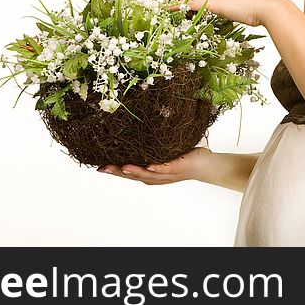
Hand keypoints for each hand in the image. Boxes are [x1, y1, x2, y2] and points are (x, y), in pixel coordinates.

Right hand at [97, 147, 212, 184]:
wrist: (206, 165)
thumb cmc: (183, 156)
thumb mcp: (162, 151)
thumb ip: (149, 146)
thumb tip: (137, 128)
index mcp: (149, 172)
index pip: (128, 172)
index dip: (113, 170)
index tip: (97, 167)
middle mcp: (155, 176)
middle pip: (133, 175)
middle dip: (117, 172)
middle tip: (102, 168)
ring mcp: (166, 174)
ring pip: (147, 174)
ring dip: (134, 171)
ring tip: (121, 167)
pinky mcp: (177, 168)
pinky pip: (166, 168)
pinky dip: (157, 168)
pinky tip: (149, 166)